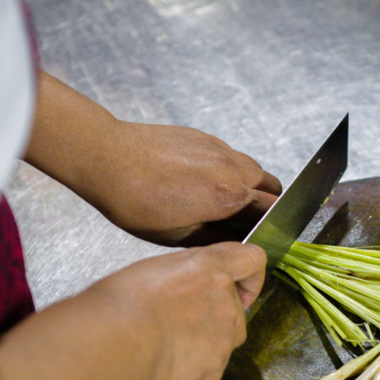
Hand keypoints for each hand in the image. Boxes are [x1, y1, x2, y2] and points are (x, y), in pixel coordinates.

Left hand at [26, 72, 281, 245]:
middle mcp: (231, 168)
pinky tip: (205, 183)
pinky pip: (231, 155)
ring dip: (251, 185)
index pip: (272, 210)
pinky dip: (231, 170)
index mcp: (229, 196)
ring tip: (226, 202)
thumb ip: (216, 238)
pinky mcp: (203, 137)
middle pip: (271, 186)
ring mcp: (219, 148)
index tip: (261, 236)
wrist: (107, 158)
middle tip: (248, 221)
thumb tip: (237, 242)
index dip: (271, 226)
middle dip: (267, 205)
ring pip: (253, 168)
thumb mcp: (177, 236)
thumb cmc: (135, 201)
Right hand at [91, 242, 265, 379]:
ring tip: (161, 355)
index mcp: (210, 268)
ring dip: (199, 352)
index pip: (251, 260)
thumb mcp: (151, 270)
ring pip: (221, 347)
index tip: (242, 287)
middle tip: (178, 326)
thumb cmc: (120, 304)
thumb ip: (181, 277)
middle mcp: (225, 303)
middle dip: (213, 320)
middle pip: (235, 312)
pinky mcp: (213, 373)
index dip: (249, 276)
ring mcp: (223, 340)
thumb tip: (177, 288)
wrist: (114, 343)